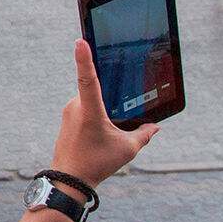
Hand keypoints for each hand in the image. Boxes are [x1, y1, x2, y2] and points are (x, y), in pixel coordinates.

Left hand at [50, 40, 160, 187]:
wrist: (68, 180)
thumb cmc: (96, 164)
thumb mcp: (127, 149)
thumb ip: (144, 135)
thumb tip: (155, 127)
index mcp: (89, 110)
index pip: (88, 77)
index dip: (85, 57)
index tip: (81, 40)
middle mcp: (76, 106)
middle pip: (99, 91)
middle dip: (112, 99)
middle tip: (115, 119)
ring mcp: (69, 111)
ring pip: (92, 101)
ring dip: (103, 110)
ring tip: (107, 135)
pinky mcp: (67, 118)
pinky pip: (84, 109)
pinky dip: (96, 116)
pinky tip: (100, 134)